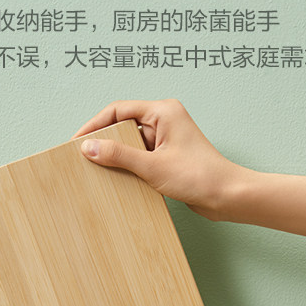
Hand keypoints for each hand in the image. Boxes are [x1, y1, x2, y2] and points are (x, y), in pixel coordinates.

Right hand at [74, 99, 240, 220]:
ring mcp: (167, 137)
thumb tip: (88, 148)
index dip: (95, 125)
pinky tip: (118, 178)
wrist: (227, 196)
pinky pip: (140, 155)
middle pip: (123, 124)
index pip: (118, 109)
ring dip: (117, 155)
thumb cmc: (200, 176)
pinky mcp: (168, 155)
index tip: (77, 141)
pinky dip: (128, 165)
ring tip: (98, 169)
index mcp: (163, 111)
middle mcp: (165, 119)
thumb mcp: (152, 166)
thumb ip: (118, 155)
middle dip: (104, 140)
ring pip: (131, 141)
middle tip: (84, 157)